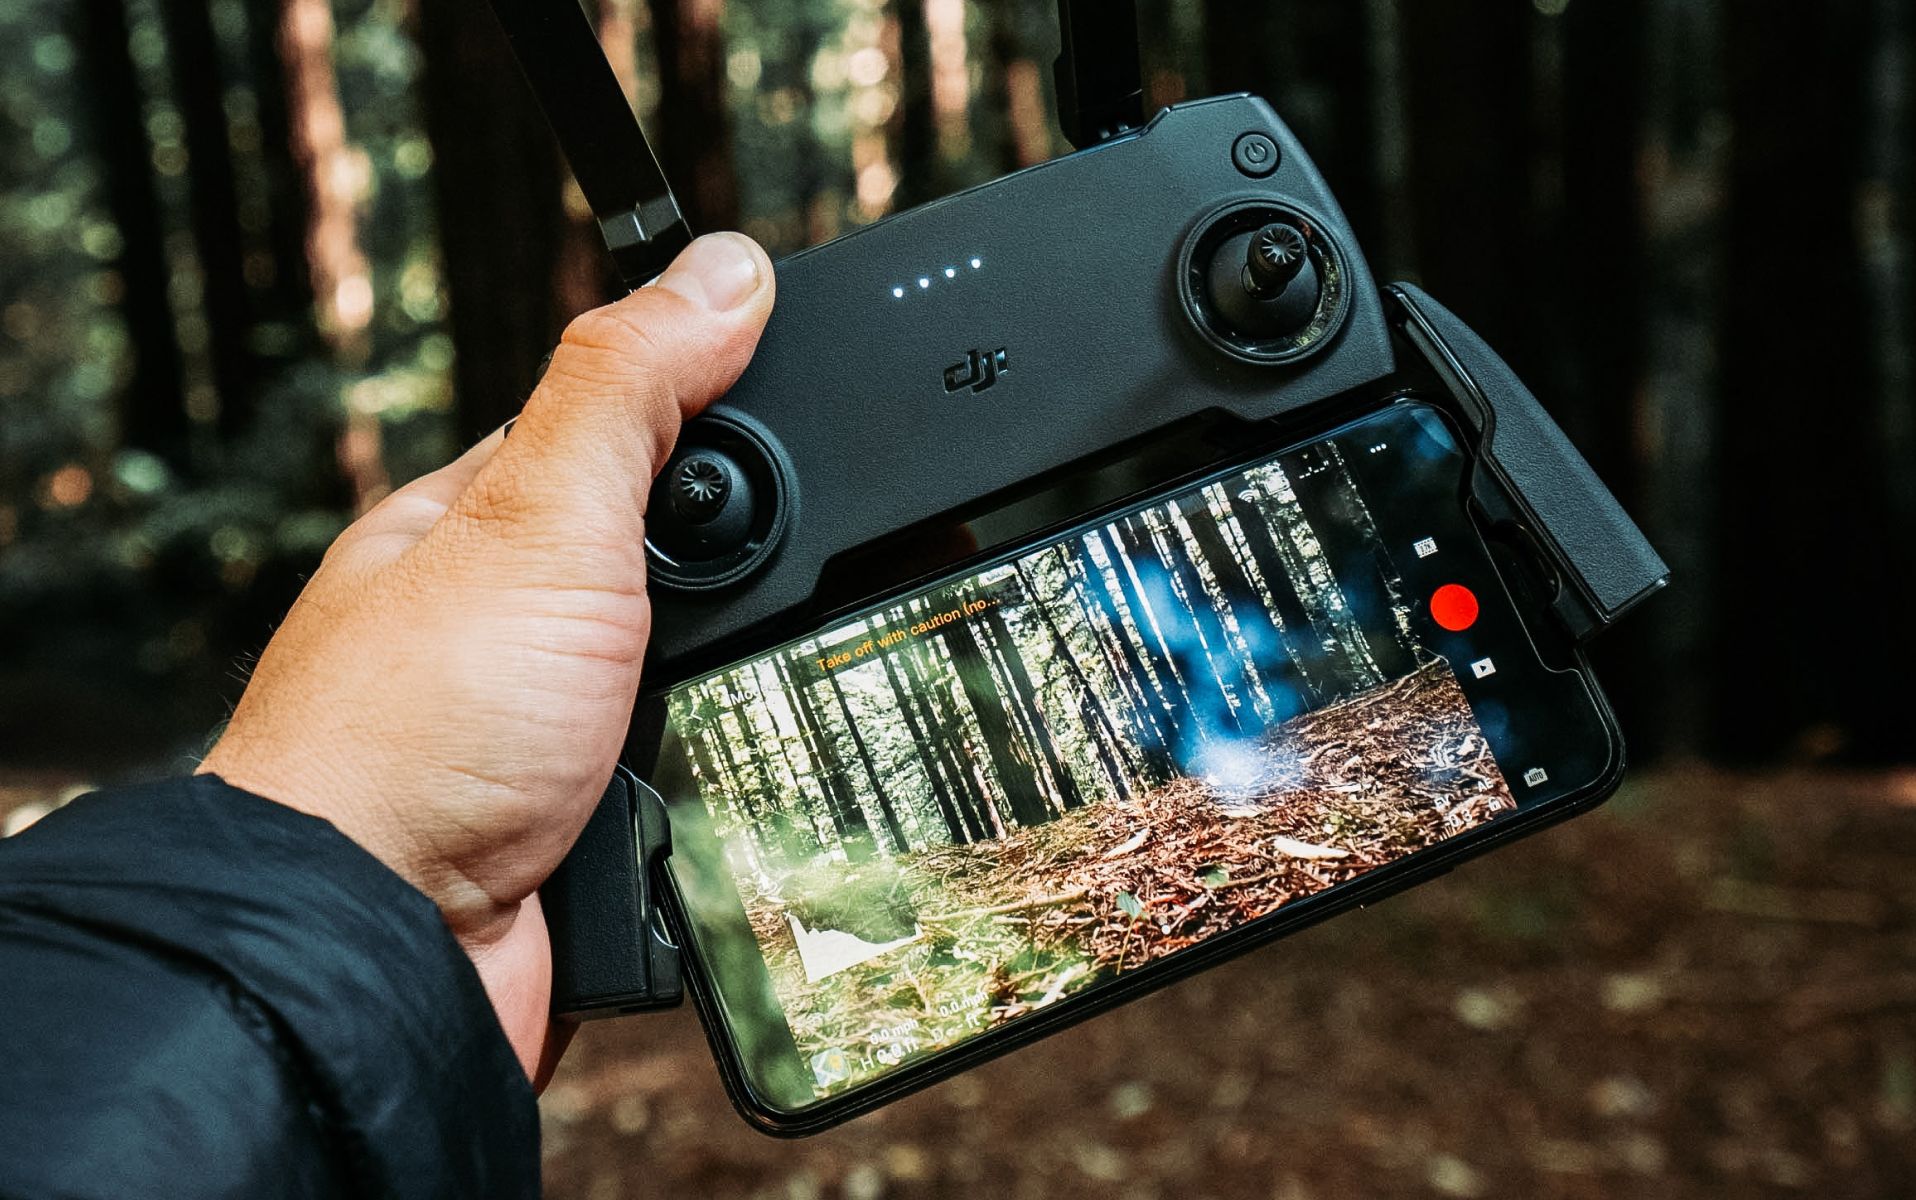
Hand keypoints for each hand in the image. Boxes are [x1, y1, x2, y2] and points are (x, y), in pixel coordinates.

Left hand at [200, 233, 774, 1084]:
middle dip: (741, 592)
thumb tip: (719, 271)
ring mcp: (548, 740)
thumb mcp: (537, 522)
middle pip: (683, 573)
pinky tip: (723, 793)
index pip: (627, 435)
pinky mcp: (588, 839)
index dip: (724, 424)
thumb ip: (628, 389)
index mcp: (480, 529)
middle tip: (740, 610)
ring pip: (705, 689)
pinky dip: (725, 797)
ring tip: (722, 712)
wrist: (375, 960)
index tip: (821, 420)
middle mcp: (509, 631)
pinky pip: (700, 794)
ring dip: (736, 703)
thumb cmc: (406, 742)